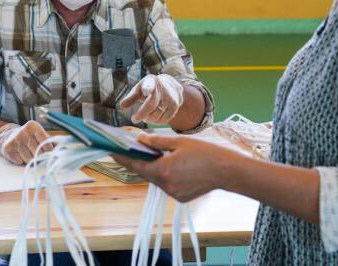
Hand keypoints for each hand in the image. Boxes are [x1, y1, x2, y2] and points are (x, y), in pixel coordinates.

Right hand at [0, 121, 50, 164]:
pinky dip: (20, 160)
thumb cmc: (29, 137)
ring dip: (29, 159)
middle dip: (38, 156)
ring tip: (27, 152)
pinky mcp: (7, 148)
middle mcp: (23, 131)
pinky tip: (19, 154)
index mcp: (34, 126)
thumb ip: (51, 141)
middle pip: (37, 153)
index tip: (47, 151)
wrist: (9, 136)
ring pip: (28, 159)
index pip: (47, 145)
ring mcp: (14, 139)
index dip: (48, 151)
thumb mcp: (40, 135)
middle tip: (35, 152)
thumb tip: (63, 149)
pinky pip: (19, 161)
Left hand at [113, 133, 242, 201]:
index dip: (121, 157)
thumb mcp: (179, 142)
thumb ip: (156, 141)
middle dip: (138, 161)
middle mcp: (166, 185)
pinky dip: (166, 174)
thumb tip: (140, 139)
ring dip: (154, 167)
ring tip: (154, 155)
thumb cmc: (204, 153)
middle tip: (130, 149)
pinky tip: (172, 165)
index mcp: (163, 170)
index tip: (110, 151)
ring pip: (156, 178)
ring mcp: (173, 193)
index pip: (135, 165)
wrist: (227, 171)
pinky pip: (167, 184)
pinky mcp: (181, 197)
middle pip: (145, 172)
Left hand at [119, 74, 183, 123]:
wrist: (169, 84)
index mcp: (151, 82)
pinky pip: (165, 118)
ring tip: (145, 116)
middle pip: (151, 105)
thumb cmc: (149, 88)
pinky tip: (153, 118)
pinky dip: (157, 121)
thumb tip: (121, 106)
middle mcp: (162, 88)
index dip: (148, 87)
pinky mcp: (175, 106)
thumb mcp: (139, 89)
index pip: (150, 85)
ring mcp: (170, 97)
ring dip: (149, 119)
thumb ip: (131, 97)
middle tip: (135, 119)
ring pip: (157, 114)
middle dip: (141, 114)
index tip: (146, 90)